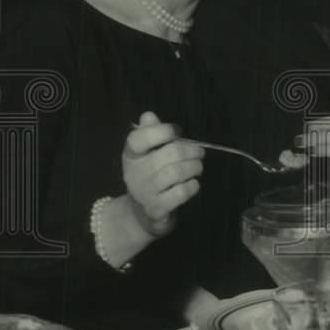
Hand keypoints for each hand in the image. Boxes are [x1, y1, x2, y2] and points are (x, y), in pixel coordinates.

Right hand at [122, 111, 203, 237]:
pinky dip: (192, 186)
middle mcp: (134, 173)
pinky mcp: (156, 209)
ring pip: (175, 173)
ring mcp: (144, 192)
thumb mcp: (147, 154)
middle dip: (190, 150)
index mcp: (131, 155)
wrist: (143, 213)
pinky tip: (193, 184)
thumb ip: (150, 133)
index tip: (177, 132)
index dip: (162, 131)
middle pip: (168, 154)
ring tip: (198, 167)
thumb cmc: (150, 176)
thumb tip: (148, 116)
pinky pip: (180, 193)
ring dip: (193, 167)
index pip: (138, 138)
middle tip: (199, 152)